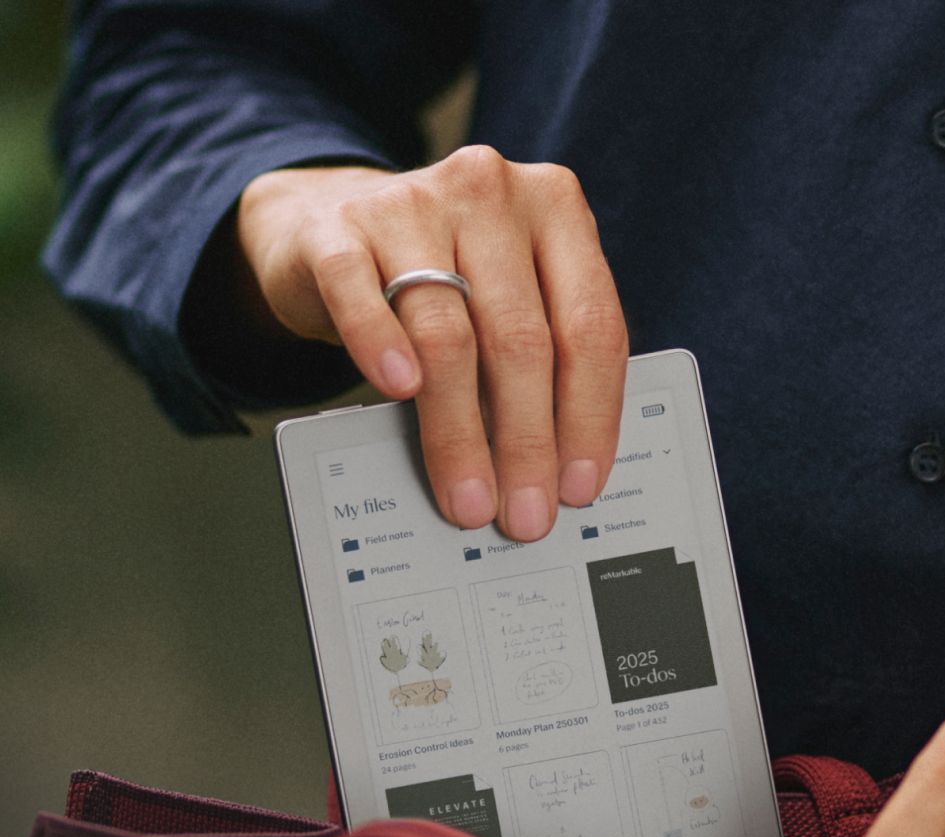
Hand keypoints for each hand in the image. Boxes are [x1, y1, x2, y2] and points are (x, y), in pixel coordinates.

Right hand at [237, 147, 627, 539]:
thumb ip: (541, 354)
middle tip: (524, 510)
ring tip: (468, 495)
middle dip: (526, 442)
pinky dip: (381, 347)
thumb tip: (556, 468)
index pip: (590, 325)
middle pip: (521, 338)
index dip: (589, 415)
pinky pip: (361, 295)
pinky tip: (399, 391)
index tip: (578, 486)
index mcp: (555, 208)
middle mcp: (489, 194)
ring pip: (448, 335)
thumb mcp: (505, 295)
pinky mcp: (337, 230)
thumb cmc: (436, 274)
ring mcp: (410, 204)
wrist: (329, 221)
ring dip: (460, 432)